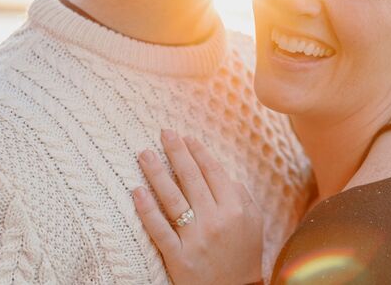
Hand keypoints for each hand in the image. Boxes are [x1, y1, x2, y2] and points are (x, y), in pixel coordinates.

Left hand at [133, 130, 263, 284]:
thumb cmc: (244, 253)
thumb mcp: (254, 222)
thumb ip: (242, 195)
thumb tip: (222, 172)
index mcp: (235, 208)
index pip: (213, 172)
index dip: (198, 151)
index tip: (186, 136)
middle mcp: (215, 220)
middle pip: (190, 178)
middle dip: (176, 152)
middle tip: (163, 133)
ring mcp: (196, 238)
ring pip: (172, 198)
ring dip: (156, 173)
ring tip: (144, 153)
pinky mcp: (178, 257)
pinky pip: (159, 229)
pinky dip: (147, 210)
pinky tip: (136, 191)